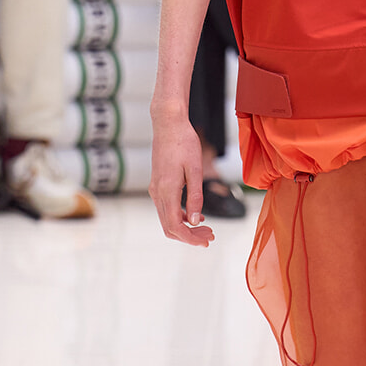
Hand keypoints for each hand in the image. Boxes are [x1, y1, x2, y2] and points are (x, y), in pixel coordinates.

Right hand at [149, 109, 214, 245]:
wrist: (168, 124)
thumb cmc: (184, 143)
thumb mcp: (195, 169)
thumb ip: (195, 196)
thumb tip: (194, 220)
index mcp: (167, 190)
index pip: (175, 226)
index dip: (191, 238)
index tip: (207, 241)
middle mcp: (157, 192)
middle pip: (170, 227)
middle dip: (190, 236)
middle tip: (210, 237)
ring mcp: (155, 189)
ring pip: (167, 219)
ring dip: (186, 227)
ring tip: (207, 229)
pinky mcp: (157, 184)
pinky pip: (166, 209)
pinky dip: (180, 216)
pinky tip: (196, 215)